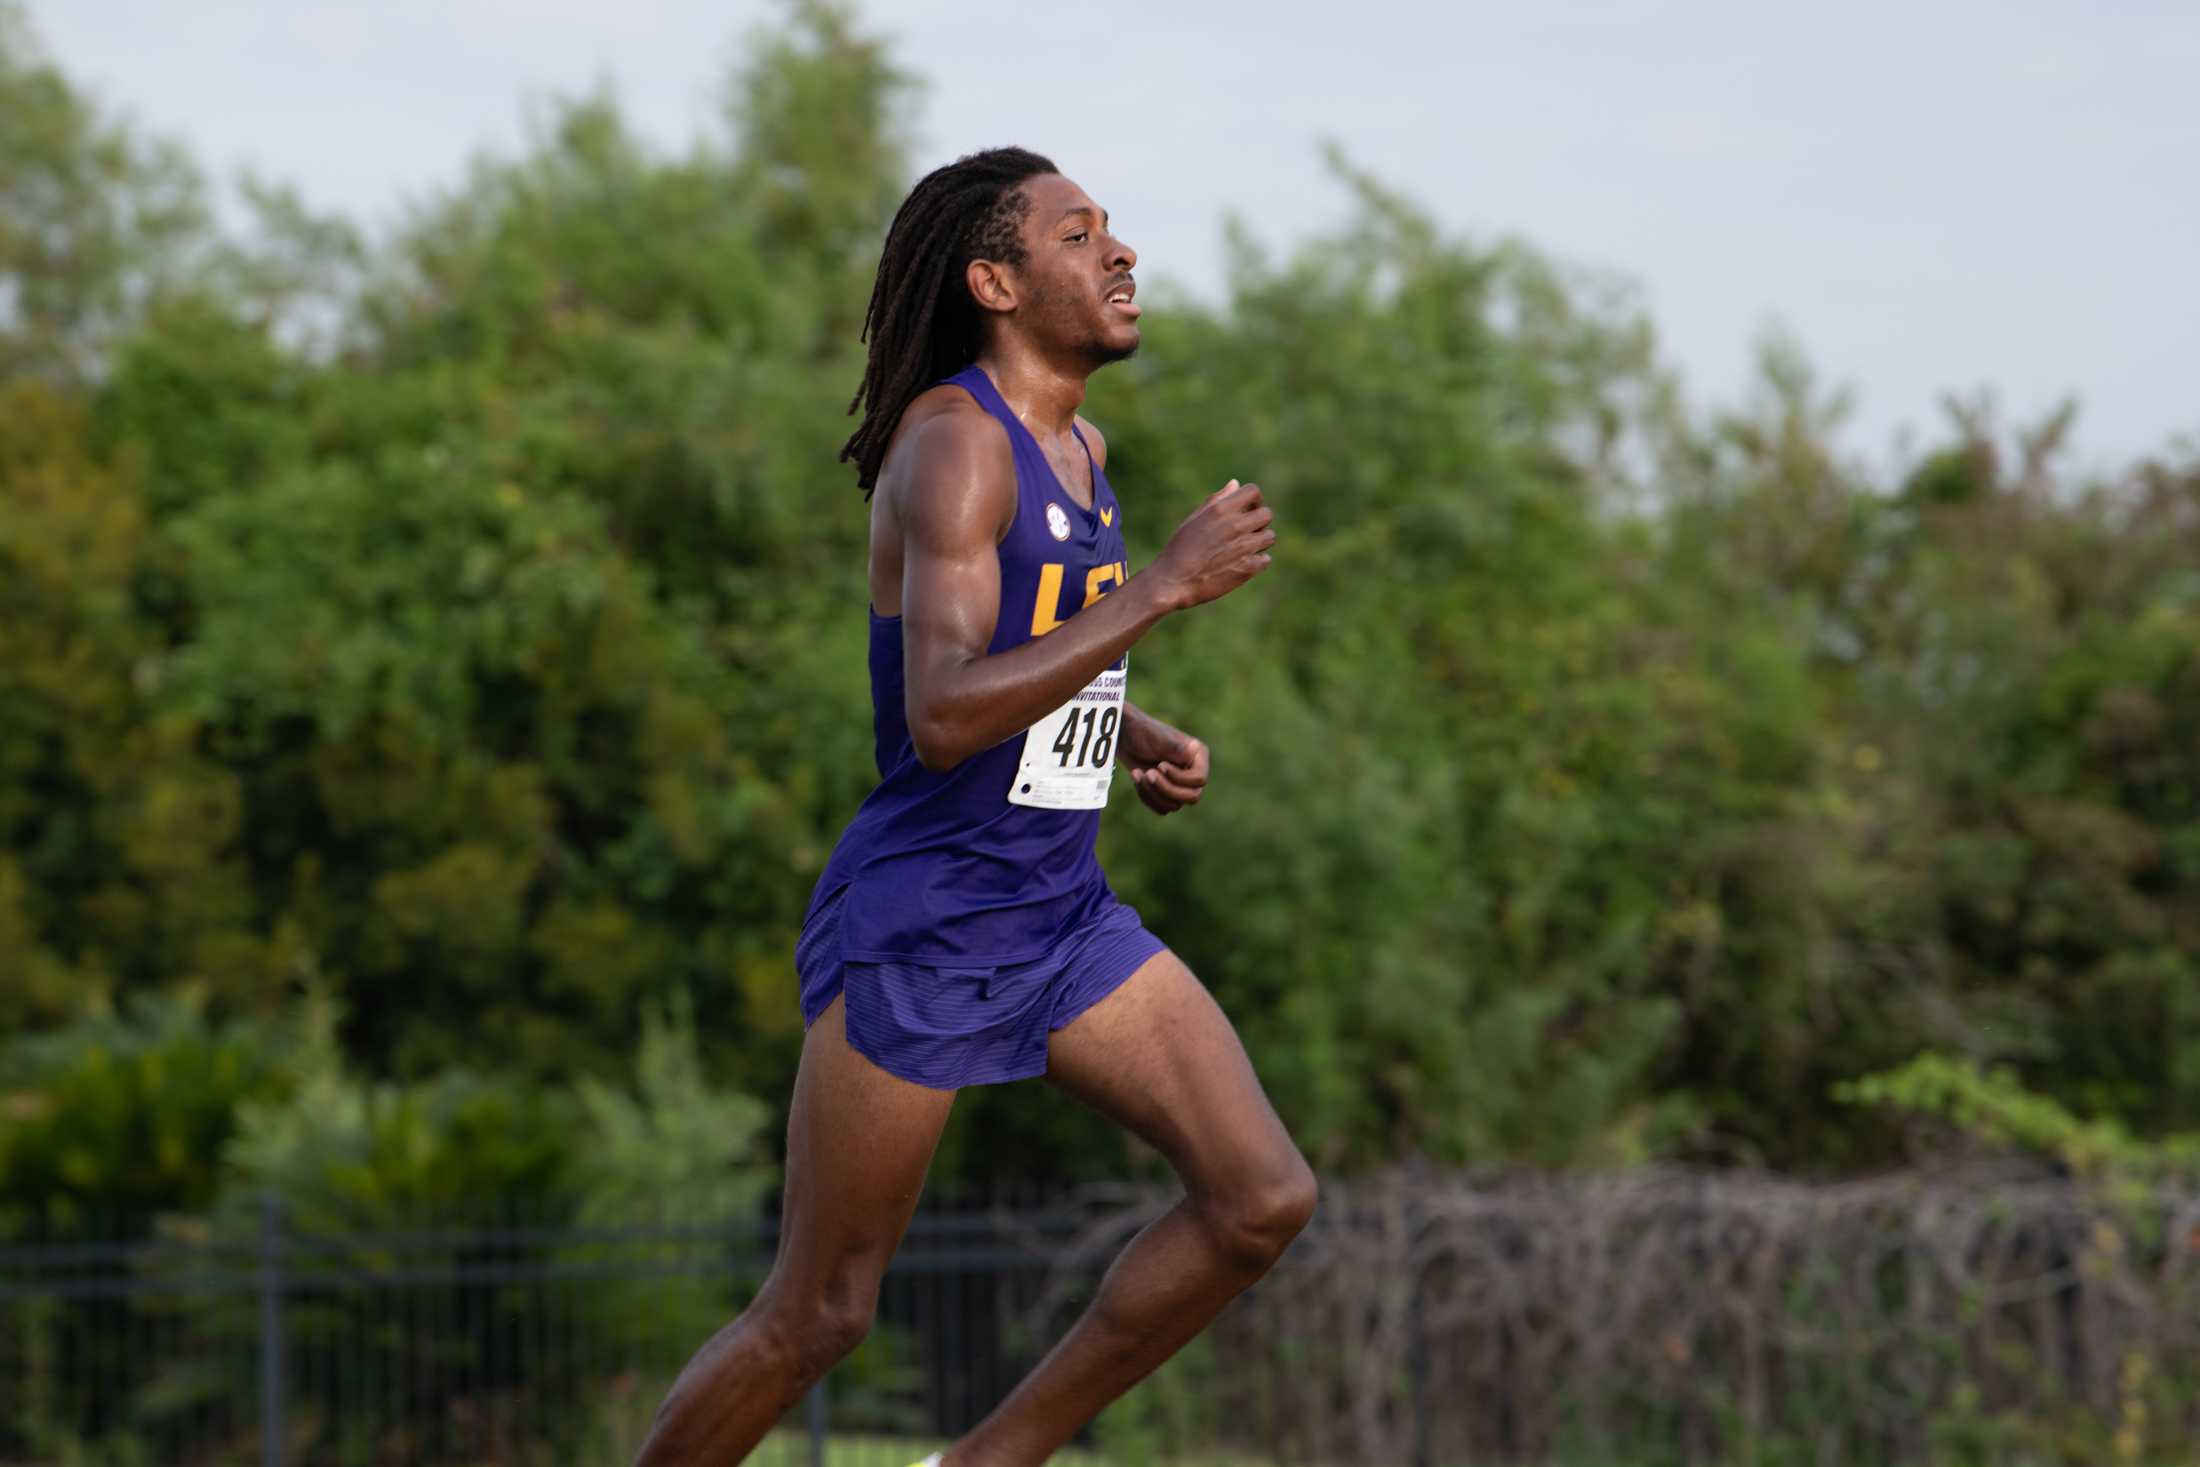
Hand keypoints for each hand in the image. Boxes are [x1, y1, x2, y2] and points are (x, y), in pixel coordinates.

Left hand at [1122, 715, 1208, 815]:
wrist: (1125, 736)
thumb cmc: (1143, 731)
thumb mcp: (1159, 738)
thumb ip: (1175, 747)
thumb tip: (1190, 753)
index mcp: (1198, 755)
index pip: (1200, 779)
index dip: (1180, 778)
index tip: (1160, 765)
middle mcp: (1193, 771)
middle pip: (1192, 797)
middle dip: (1167, 789)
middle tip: (1148, 773)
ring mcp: (1180, 784)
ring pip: (1175, 805)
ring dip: (1153, 793)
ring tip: (1137, 773)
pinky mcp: (1166, 792)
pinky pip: (1162, 808)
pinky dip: (1147, 798)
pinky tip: (1136, 778)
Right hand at [1148, 480, 1274, 610]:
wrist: (1173, 581)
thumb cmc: (1180, 549)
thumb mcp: (1194, 519)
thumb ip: (1216, 500)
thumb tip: (1235, 484)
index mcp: (1220, 510)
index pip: (1253, 491)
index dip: (1254, 499)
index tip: (1248, 508)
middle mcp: (1235, 526)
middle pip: (1267, 514)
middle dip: (1259, 520)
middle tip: (1247, 530)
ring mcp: (1244, 547)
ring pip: (1269, 536)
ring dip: (1260, 540)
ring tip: (1243, 548)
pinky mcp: (1248, 568)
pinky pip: (1266, 559)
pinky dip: (1258, 561)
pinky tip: (1243, 563)